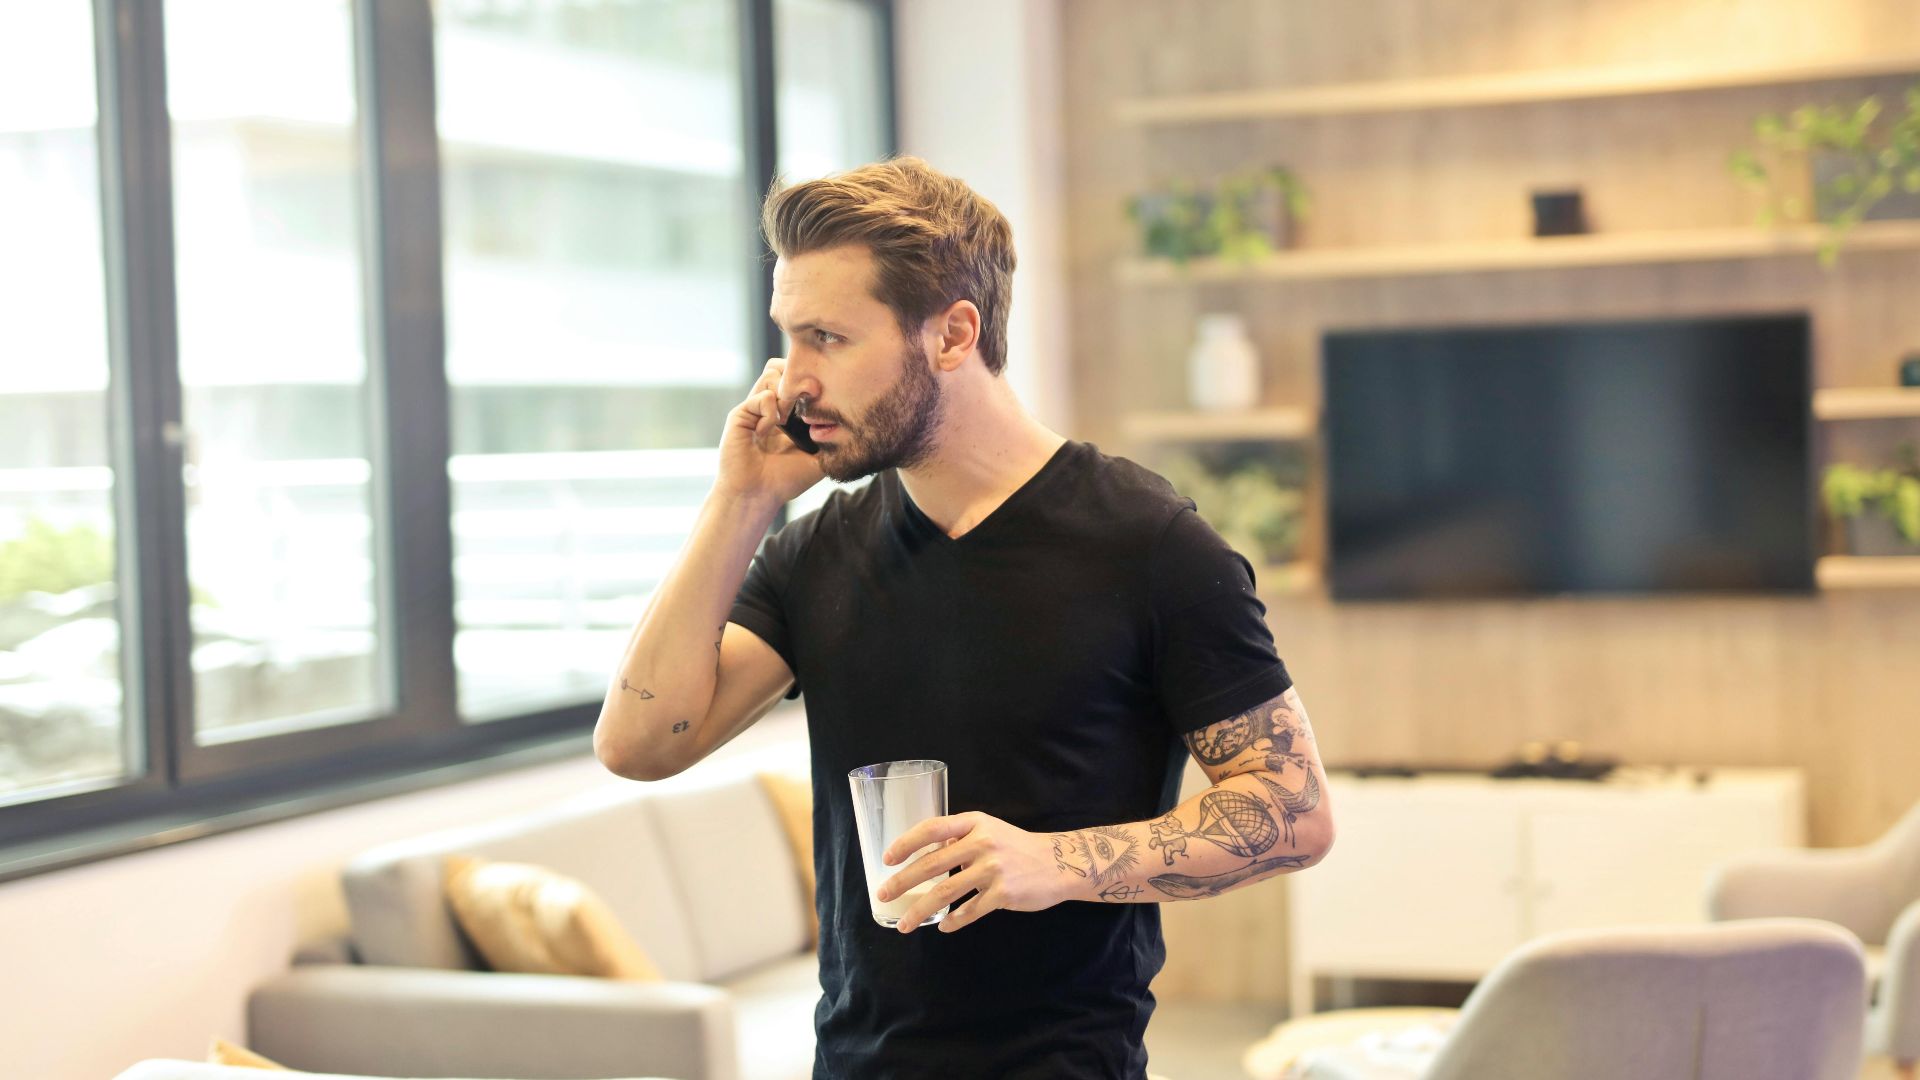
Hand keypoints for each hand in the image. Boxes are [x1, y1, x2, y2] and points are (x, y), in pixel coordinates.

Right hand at [715, 357, 823, 506]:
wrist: (756, 495)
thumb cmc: (785, 480)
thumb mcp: (818, 459)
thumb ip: (832, 439)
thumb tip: (853, 422)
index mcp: (787, 414)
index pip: (798, 379)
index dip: (811, 381)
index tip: (822, 395)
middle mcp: (770, 407)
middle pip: (783, 366)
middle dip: (798, 378)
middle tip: (808, 398)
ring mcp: (754, 409)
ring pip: (771, 373)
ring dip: (786, 392)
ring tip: (787, 418)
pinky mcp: (740, 415)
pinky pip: (762, 397)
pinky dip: (770, 412)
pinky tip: (768, 431)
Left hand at [878, 811, 1072, 933]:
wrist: (1059, 863)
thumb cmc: (1017, 847)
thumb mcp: (989, 830)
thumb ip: (960, 839)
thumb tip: (926, 854)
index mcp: (975, 823)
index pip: (932, 828)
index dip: (906, 843)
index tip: (888, 859)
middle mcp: (982, 843)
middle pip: (932, 863)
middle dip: (903, 881)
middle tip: (884, 895)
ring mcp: (993, 870)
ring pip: (946, 892)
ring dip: (921, 910)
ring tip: (904, 924)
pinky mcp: (1004, 894)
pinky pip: (970, 911)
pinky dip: (953, 921)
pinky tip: (943, 926)